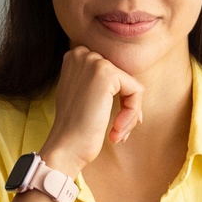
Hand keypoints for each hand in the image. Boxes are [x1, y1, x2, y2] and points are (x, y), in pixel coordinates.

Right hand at [39, 46, 143, 174]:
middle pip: (123, 79)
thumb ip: (97, 83)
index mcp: (74, 57)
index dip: (118, 98)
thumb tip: (131, 85)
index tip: (114, 121)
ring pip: (132, 86)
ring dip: (130, 114)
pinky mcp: (107, 74)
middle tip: (118, 130)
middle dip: (127, 107)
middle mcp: (82, 54)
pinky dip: (132, 114)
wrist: (65, 147)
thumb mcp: (81, 95)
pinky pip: (136, 91)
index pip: (113, 74)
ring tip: (117, 134)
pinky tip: (116, 130)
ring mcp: (94, 62)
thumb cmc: (74, 128)